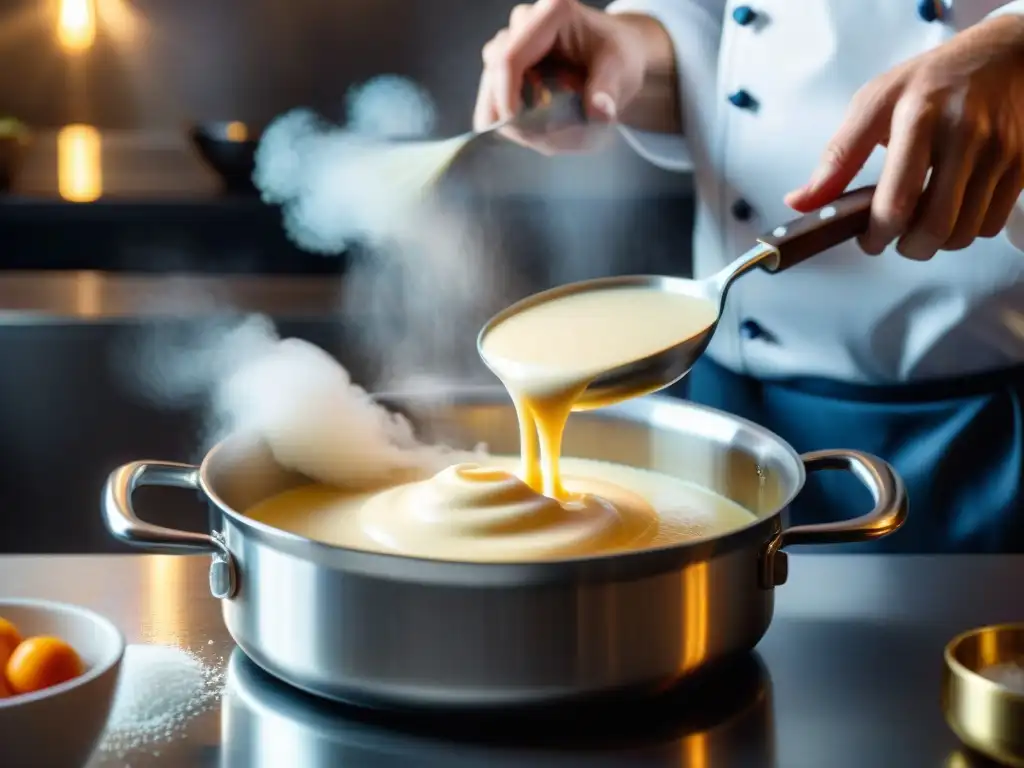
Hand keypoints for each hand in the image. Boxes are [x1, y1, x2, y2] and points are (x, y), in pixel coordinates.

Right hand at [473, 0, 651, 131]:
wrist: (616, 56)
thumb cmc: (619, 57)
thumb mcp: (621, 70)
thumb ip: (608, 90)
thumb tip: (598, 111)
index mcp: (552, 13)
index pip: (510, 58)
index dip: (507, 99)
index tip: (520, 130)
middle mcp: (525, 20)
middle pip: (494, 73)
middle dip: (510, 113)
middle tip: (541, 140)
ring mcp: (512, 40)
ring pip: (490, 86)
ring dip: (510, 117)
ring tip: (545, 135)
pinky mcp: (506, 61)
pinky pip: (495, 94)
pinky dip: (512, 117)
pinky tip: (536, 127)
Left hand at [785, 15, 1023, 260]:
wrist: (1005, 56)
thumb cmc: (930, 81)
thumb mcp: (874, 104)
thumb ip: (837, 158)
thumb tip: (799, 203)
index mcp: (919, 118)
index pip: (896, 202)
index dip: (876, 235)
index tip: (867, 239)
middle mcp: (964, 136)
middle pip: (934, 228)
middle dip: (908, 248)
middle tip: (895, 238)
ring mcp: (999, 152)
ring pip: (964, 233)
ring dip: (937, 242)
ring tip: (921, 222)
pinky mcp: (1022, 165)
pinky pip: (990, 224)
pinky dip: (966, 230)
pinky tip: (952, 208)